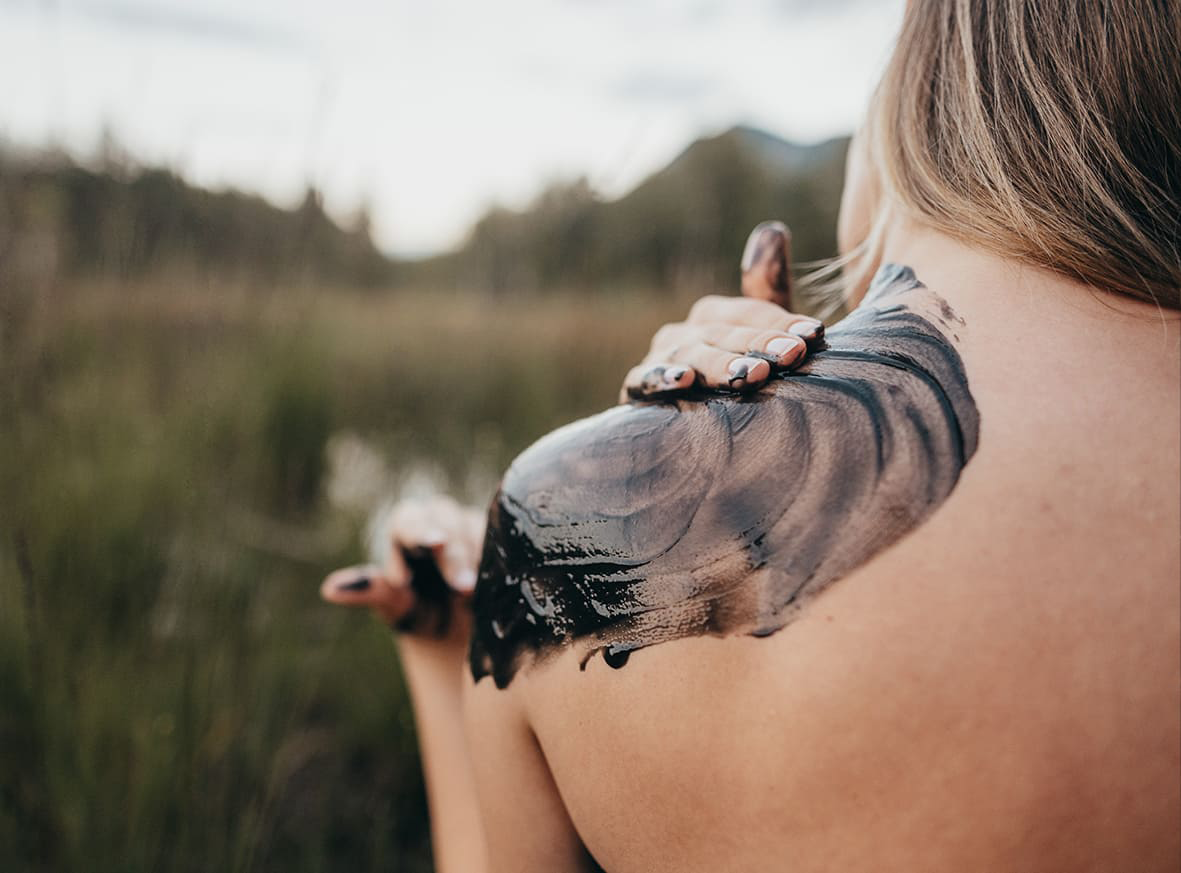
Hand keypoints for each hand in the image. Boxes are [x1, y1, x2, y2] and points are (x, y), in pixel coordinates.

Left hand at [321, 495, 484, 656]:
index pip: (407, 521)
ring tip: (476, 589)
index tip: (430, 544)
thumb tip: (329, 590)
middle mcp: (438, 521)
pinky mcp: (496, 539)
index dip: (419, 529)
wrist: (455, 628)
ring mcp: (469, 528)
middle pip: (444, 518)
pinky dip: (499, 557)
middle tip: (461, 585)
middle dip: (452, 550)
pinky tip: (498, 578)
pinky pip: (501, 539)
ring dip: (476, 556)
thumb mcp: (395, 606)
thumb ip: (370, 592)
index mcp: (405, 531)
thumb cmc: (418, 612)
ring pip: (474, 526)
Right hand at [621, 221, 825, 400]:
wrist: (689, 436)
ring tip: (751, 376)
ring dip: (722, 365)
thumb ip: (769, 296)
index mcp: (714, 317)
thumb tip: (772, 228)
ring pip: (692, 357)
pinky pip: (646, 381)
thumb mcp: (758, 343)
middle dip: (760, 344)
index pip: (751, 312)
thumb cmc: (734, 385)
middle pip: (726, 334)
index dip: (783, 321)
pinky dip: (662, 379)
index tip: (815, 334)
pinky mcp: (635, 388)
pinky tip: (684, 382)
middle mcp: (685, 332)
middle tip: (792, 356)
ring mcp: (659, 359)